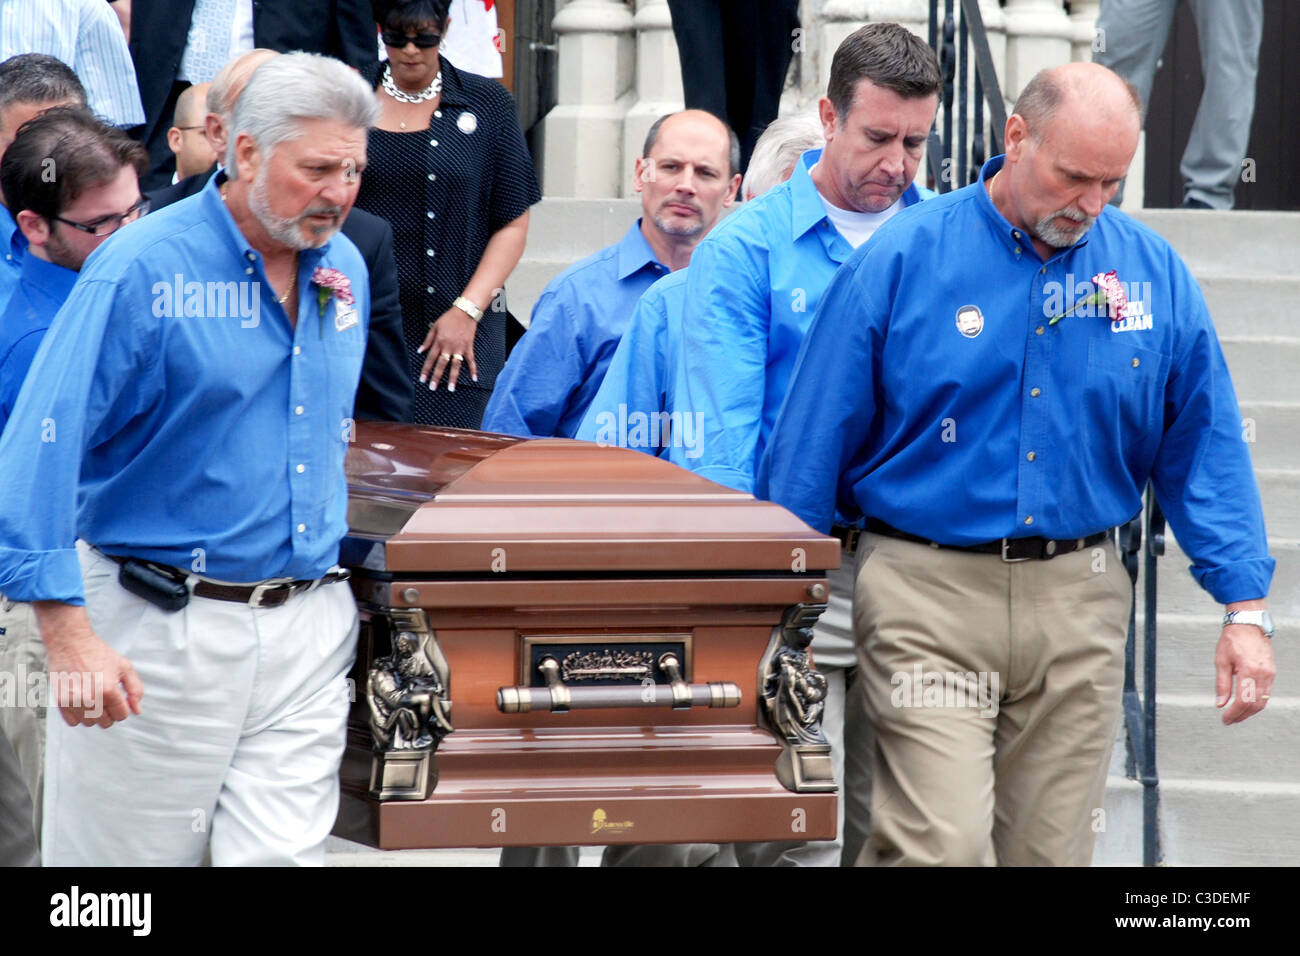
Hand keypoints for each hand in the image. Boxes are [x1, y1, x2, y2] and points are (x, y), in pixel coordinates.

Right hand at [34, 602, 142, 727]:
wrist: (71, 643)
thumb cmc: (97, 653)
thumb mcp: (125, 667)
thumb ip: (135, 690)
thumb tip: (137, 710)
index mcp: (109, 690)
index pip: (121, 715)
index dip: (123, 708)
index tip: (119, 700)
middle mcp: (90, 699)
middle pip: (106, 722)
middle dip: (110, 713)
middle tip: (106, 698)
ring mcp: (74, 701)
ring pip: (89, 723)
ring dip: (94, 715)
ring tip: (93, 698)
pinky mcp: (60, 702)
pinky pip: (72, 722)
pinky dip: (78, 716)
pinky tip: (81, 701)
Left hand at [417, 307, 478, 392]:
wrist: (465, 312)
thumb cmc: (449, 318)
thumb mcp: (434, 327)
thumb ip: (428, 340)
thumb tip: (420, 351)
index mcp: (439, 342)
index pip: (430, 359)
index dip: (426, 370)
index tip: (423, 379)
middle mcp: (449, 347)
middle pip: (441, 365)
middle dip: (436, 377)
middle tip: (433, 387)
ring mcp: (459, 348)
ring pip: (455, 366)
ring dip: (453, 378)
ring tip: (451, 388)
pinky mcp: (469, 348)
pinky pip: (471, 361)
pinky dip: (473, 370)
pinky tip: (474, 379)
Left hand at [1214, 624, 1274, 724]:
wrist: (1248, 625)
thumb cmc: (1233, 639)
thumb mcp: (1221, 661)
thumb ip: (1222, 684)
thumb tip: (1220, 703)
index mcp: (1248, 670)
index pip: (1243, 701)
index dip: (1233, 713)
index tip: (1225, 719)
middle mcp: (1262, 674)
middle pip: (1255, 705)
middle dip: (1242, 716)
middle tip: (1229, 720)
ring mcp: (1270, 674)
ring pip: (1263, 701)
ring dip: (1250, 711)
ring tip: (1236, 715)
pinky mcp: (1272, 672)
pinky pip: (1266, 693)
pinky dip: (1256, 702)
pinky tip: (1246, 704)